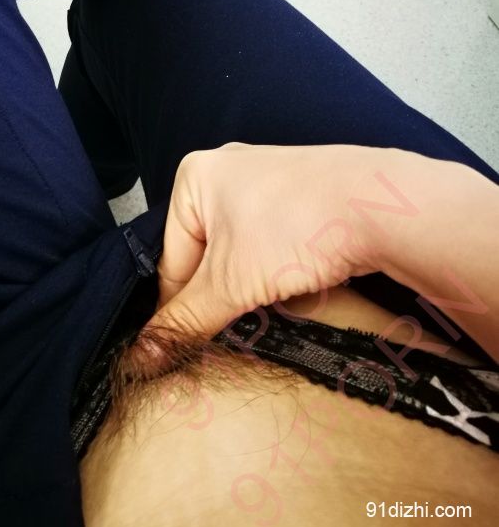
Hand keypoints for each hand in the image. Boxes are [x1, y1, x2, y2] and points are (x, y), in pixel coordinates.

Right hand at [135, 142, 398, 362]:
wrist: (384, 206)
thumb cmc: (300, 224)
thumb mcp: (230, 283)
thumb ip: (185, 321)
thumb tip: (143, 356)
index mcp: (193, 177)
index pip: (170, 260)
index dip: (180, 309)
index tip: (187, 346)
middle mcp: (226, 171)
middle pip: (206, 257)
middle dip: (224, 295)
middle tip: (240, 322)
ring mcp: (267, 180)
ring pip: (241, 254)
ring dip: (253, 286)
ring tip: (276, 298)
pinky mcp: (301, 196)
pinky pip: (272, 244)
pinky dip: (280, 270)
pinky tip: (300, 282)